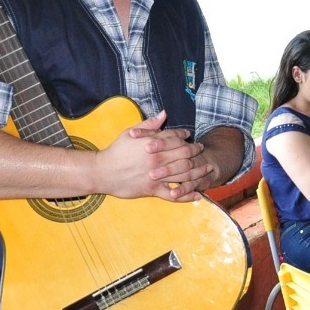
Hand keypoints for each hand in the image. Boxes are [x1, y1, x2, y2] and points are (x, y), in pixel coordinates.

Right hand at [99, 111, 215, 201]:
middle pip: (185, 155)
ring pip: (184, 174)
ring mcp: (157, 176)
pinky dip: (187, 196)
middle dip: (196, 151)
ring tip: (207, 168)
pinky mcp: (153, 190)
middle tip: (202, 150)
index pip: (176, 138)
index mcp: (154, 144)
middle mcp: (159, 159)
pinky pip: (173, 195)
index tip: (190, 136)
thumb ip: (149, 124)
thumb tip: (164, 114)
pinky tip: (198, 195)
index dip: (185, 136)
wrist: (102, 172)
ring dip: (198, 171)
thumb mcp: (131, 133)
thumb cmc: (116, 151)